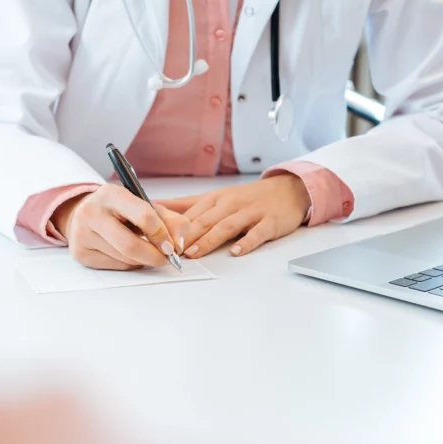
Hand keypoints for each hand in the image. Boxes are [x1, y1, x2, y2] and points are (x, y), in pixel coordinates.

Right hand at [53, 185, 189, 270]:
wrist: (84, 214)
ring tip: (146, 251)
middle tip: (166, 259)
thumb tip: (179, 244)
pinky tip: (129, 254)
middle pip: (130, 245)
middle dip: (154, 256)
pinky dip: (130, 264)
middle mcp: (92, 212)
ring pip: (124, 258)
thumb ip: (170, 220)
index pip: (143, 216)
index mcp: (111, 193)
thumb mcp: (145, 205)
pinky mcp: (80, 253)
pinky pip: (115, 266)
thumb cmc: (120, 210)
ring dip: (143, 260)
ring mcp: (82, 234)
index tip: (172, 246)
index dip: (162, 234)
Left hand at [160, 175, 310, 258]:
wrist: (287, 190)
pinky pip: (257, 233)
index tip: (158, 240)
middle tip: (170, 251)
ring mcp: (250, 213)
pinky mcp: (269, 222)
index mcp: (215, 199)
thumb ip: (186, 204)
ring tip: (194, 253)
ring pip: (226, 226)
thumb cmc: (248, 198)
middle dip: (186, 237)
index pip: (191, 214)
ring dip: (209, 240)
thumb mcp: (215, 197)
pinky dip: (246, 243)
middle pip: (205, 220)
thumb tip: (155, 205)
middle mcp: (230, 204)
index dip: (173, 228)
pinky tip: (236, 251)